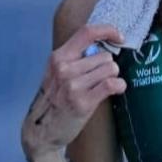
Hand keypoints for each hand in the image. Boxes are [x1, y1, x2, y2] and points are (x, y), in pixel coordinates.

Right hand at [21, 24, 125, 161]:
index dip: (108, 30)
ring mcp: (73, 86)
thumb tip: (104, 45)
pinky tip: (116, 89)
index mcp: (58, 57)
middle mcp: (64, 69)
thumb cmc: (54, 99)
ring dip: (113, 77)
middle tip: (100, 78)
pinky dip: (119, 86)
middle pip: (105, 55)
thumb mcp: (57, 73)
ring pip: (111, 68)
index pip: (87, 32)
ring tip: (103, 86)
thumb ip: (75, 58)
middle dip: (108, 66)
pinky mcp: (83, 102)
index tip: (119, 37)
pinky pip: (112, 84)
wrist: (42, 131)